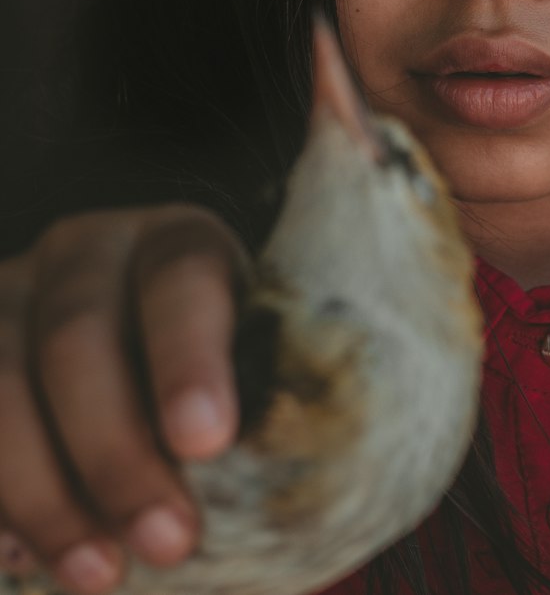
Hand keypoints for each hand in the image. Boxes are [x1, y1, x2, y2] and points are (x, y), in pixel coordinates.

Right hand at [0, 204, 251, 594]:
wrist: (136, 321)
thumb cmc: (218, 346)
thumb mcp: (248, 341)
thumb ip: (257, 390)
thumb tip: (271, 492)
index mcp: (173, 239)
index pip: (179, 280)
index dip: (188, 359)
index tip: (207, 441)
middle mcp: (82, 254)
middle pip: (77, 340)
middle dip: (116, 452)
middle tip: (167, 539)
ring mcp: (8, 298)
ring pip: (0, 386)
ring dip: (44, 493)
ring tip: (97, 574)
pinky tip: (25, 557)